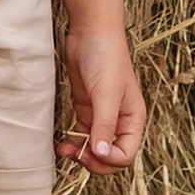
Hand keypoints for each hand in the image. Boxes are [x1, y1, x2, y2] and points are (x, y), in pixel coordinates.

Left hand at [60, 22, 143, 172]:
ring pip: (95, 149)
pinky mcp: (86, 110)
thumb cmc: (106, 59)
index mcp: (133, 120)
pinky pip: (82, 136)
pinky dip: (73, 143)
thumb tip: (102, 154)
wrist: (90, 33)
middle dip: (94, 161)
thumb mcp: (106, 94)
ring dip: (81, 155)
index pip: (126, 155)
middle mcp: (120, 122)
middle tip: (76, 155)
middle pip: (111, 157)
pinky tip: (62, 144)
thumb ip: (104, 125)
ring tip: (65, 151)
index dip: (109, 160)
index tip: (91, 150)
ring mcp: (102, 117)